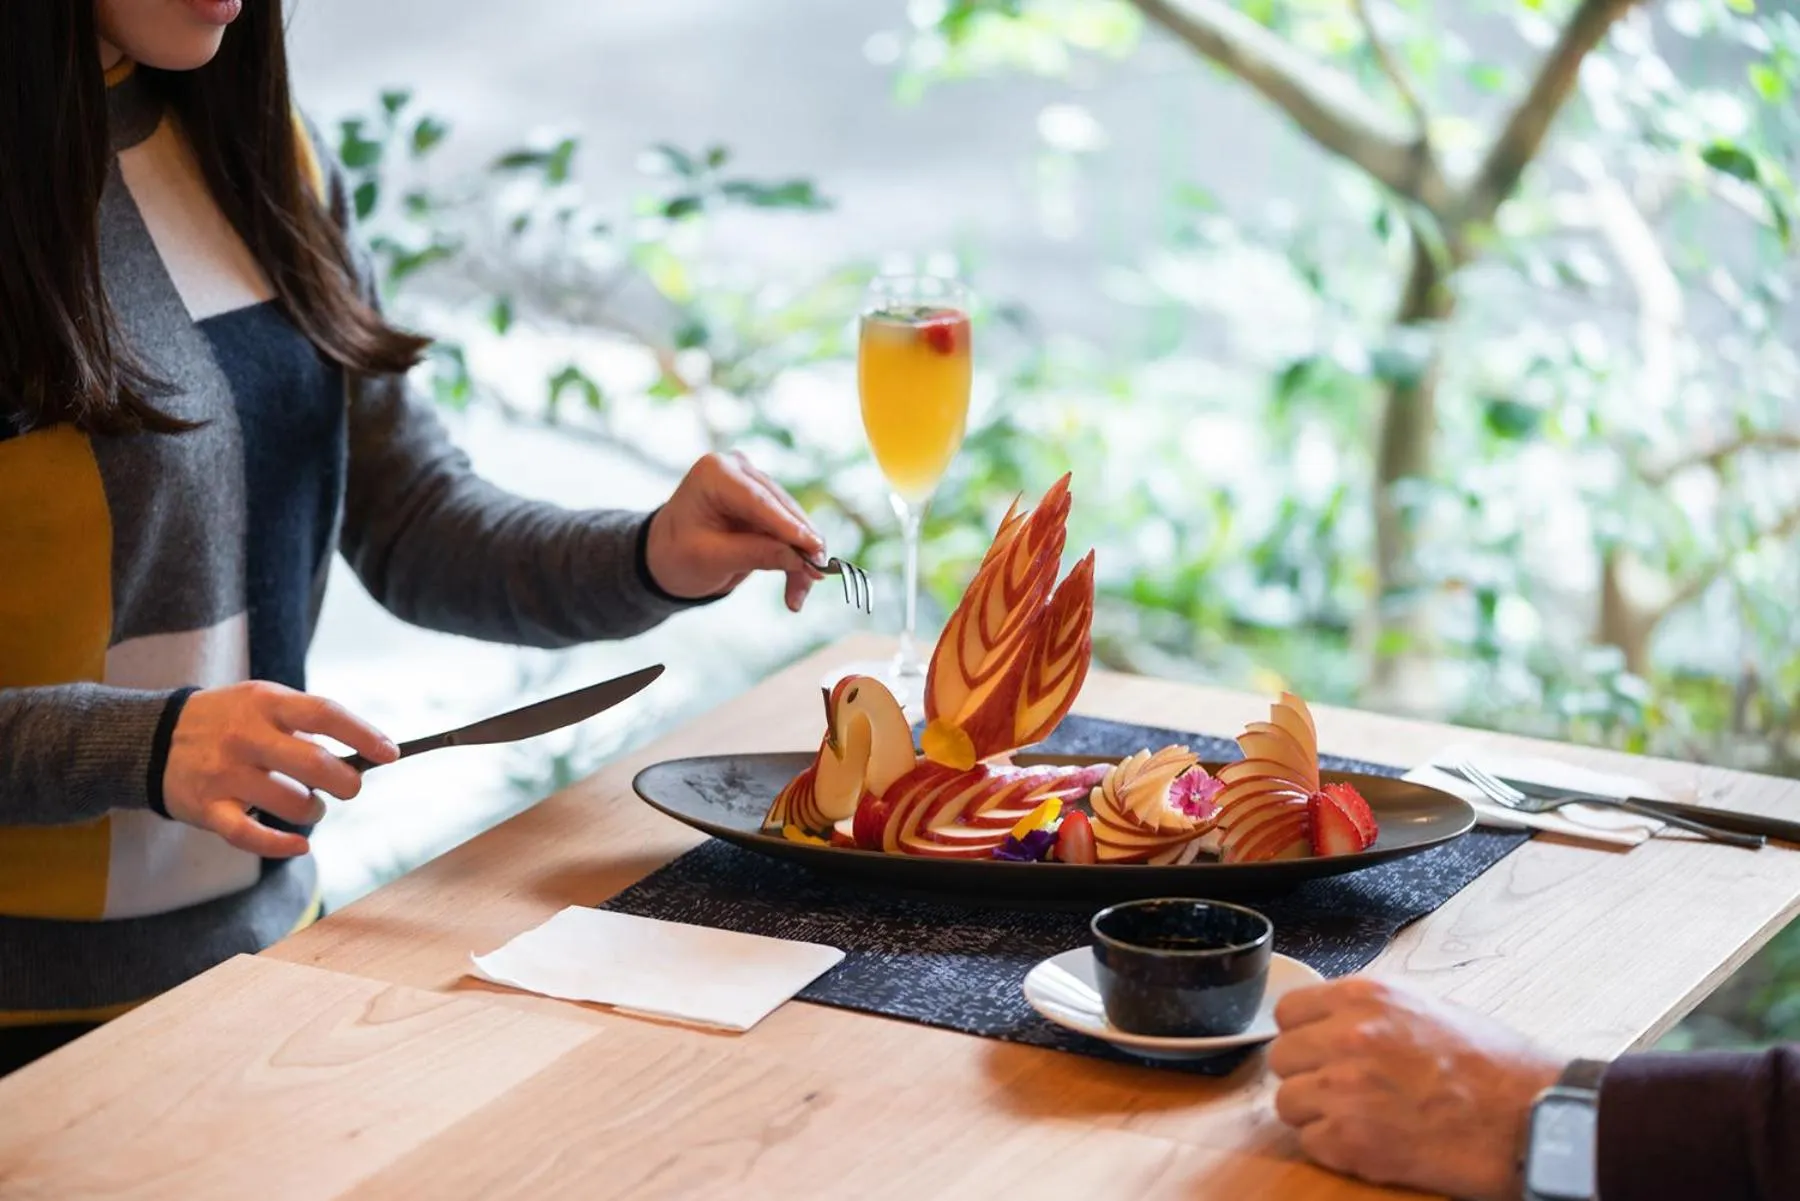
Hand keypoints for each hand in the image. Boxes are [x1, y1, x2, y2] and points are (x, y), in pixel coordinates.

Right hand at [162, 681, 397, 857]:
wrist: (152, 737)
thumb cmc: (230, 721)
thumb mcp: (264, 702)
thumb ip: (308, 723)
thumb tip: (367, 752)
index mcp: (265, 702)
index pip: (325, 714)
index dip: (363, 734)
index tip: (391, 753)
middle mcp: (244, 736)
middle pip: (314, 764)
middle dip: (346, 782)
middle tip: (350, 787)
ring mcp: (223, 773)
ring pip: (291, 802)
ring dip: (314, 809)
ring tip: (311, 804)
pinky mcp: (207, 808)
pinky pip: (249, 835)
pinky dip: (280, 845)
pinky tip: (300, 845)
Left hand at [646, 451, 827, 611]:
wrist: (666, 557)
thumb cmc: (676, 554)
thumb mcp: (710, 558)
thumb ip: (754, 554)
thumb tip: (799, 558)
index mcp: (715, 473)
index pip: (759, 501)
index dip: (790, 527)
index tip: (814, 548)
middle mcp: (739, 470)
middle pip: (782, 511)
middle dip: (800, 548)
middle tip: (815, 578)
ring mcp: (754, 484)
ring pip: (793, 523)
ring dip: (800, 560)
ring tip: (797, 598)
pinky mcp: (766, 504)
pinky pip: (790, 532)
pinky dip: (795, 560)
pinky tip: (795, 590)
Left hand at [1268, 977, 1565, 1200]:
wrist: (1531, 1117)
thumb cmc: (1492, 1063)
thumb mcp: (1426, 1006)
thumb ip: (1369, 1011)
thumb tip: (1330, 1021)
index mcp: (1362, 997)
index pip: (1288, 1011)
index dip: (1304, 1033)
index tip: (1319, 1049)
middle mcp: (1345, 1037)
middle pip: (1282, 1057)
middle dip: (1307, 1073)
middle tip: (1342, 1088)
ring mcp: (1344, 1091)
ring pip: (1286, 1102)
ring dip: (1315, 1112)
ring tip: (1358, 1117)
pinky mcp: (1352, 1141)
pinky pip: (1310, 1142)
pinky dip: (1333, 1147)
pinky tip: (1371, 1141)